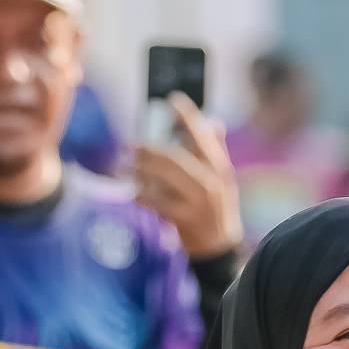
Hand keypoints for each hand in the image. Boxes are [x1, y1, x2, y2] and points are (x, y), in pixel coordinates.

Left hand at [130, 95, 243, 260]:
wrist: (219, 249)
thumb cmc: (217, 209)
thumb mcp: (223, 180)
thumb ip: (217, 152)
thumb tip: (214, 122)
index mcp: (220, 169)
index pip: (204, 137)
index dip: (189, 116)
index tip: (173, 99)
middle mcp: (210, 182)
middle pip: (175, 158)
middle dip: (150, 150)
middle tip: (130, 145)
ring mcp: (198, 201)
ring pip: (164, 179)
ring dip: (141, 170)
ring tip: (125, 166)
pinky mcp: (185, 219)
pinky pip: (157, 203)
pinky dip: (142, 196)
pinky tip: (133, 192)